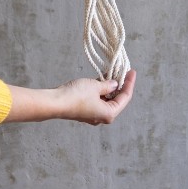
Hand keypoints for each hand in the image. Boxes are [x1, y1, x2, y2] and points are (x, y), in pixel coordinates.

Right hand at [5, 70, 136, 124]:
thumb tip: (114, 84)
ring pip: (106, 99)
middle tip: (122, 71)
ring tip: (111, 72)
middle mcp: (102, 117)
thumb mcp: (95, 86)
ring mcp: (93, 115)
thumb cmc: (76, 95)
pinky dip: (100, 90)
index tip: (131, 71)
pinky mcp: (85, 111)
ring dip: (109, 87)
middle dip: (119, 85)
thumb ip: (108, 85)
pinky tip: (100, 79)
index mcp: (109, 113)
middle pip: (117, 100)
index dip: (129, 83)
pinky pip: (97, 100)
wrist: (56, 102)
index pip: (125, 97)